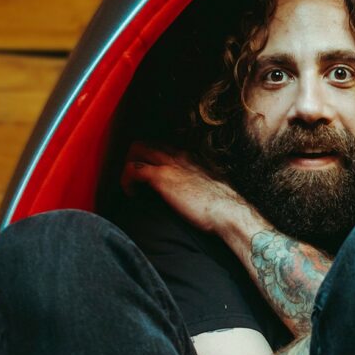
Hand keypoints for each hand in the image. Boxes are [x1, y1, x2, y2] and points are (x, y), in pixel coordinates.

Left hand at [122, 142, 238, 235]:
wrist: (228, 211)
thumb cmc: (223, 205)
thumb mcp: (211, 186)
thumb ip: (199, 182)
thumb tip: (194, 191)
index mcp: (190, 157)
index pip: (162, 146)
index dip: (150, 158)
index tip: (148, 174)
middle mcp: (178, 155)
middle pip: (146, 142)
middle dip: (133, 158)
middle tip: (134, 179)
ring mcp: (169, 164)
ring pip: (136, 149)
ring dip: (127, 166)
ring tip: (131, 186)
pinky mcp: (161, 177)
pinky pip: (133, 170)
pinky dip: (126, 181)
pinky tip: (132, 194)